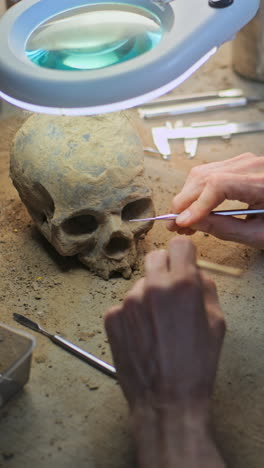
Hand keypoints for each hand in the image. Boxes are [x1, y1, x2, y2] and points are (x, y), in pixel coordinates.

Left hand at [105, 237, 224, 409]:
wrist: (166, 401)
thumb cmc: (196, 365)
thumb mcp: (216, 324)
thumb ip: (206, 289)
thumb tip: (195, 272)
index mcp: (182, 286)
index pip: (179, 245)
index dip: (185, 254)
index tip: (185, 262)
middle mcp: (152, 287)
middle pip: (155, 257)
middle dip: (165, 268)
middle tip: (170, 291)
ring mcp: (127, 302)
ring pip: (140, 284)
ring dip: (148, 296)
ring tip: (156, 326)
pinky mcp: (111, 317)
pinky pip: (124, 305)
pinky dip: (133, 315)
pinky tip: (142, 336)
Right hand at [167, 153, 263, 248]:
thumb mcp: (260, 234)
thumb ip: (225, 229)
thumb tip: (194, 224)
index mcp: (262, 182)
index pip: (218, 186)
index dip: (196, 205)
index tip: (182, 223)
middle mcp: (251, 165)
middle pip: (203, 177)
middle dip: (183, 203)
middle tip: (174, 226)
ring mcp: (244, 161)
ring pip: (201, 174)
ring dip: (187, 197)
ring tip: (184, 221)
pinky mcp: (239, 164)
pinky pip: (208, 173)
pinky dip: (196, 191)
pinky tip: (194, 209)